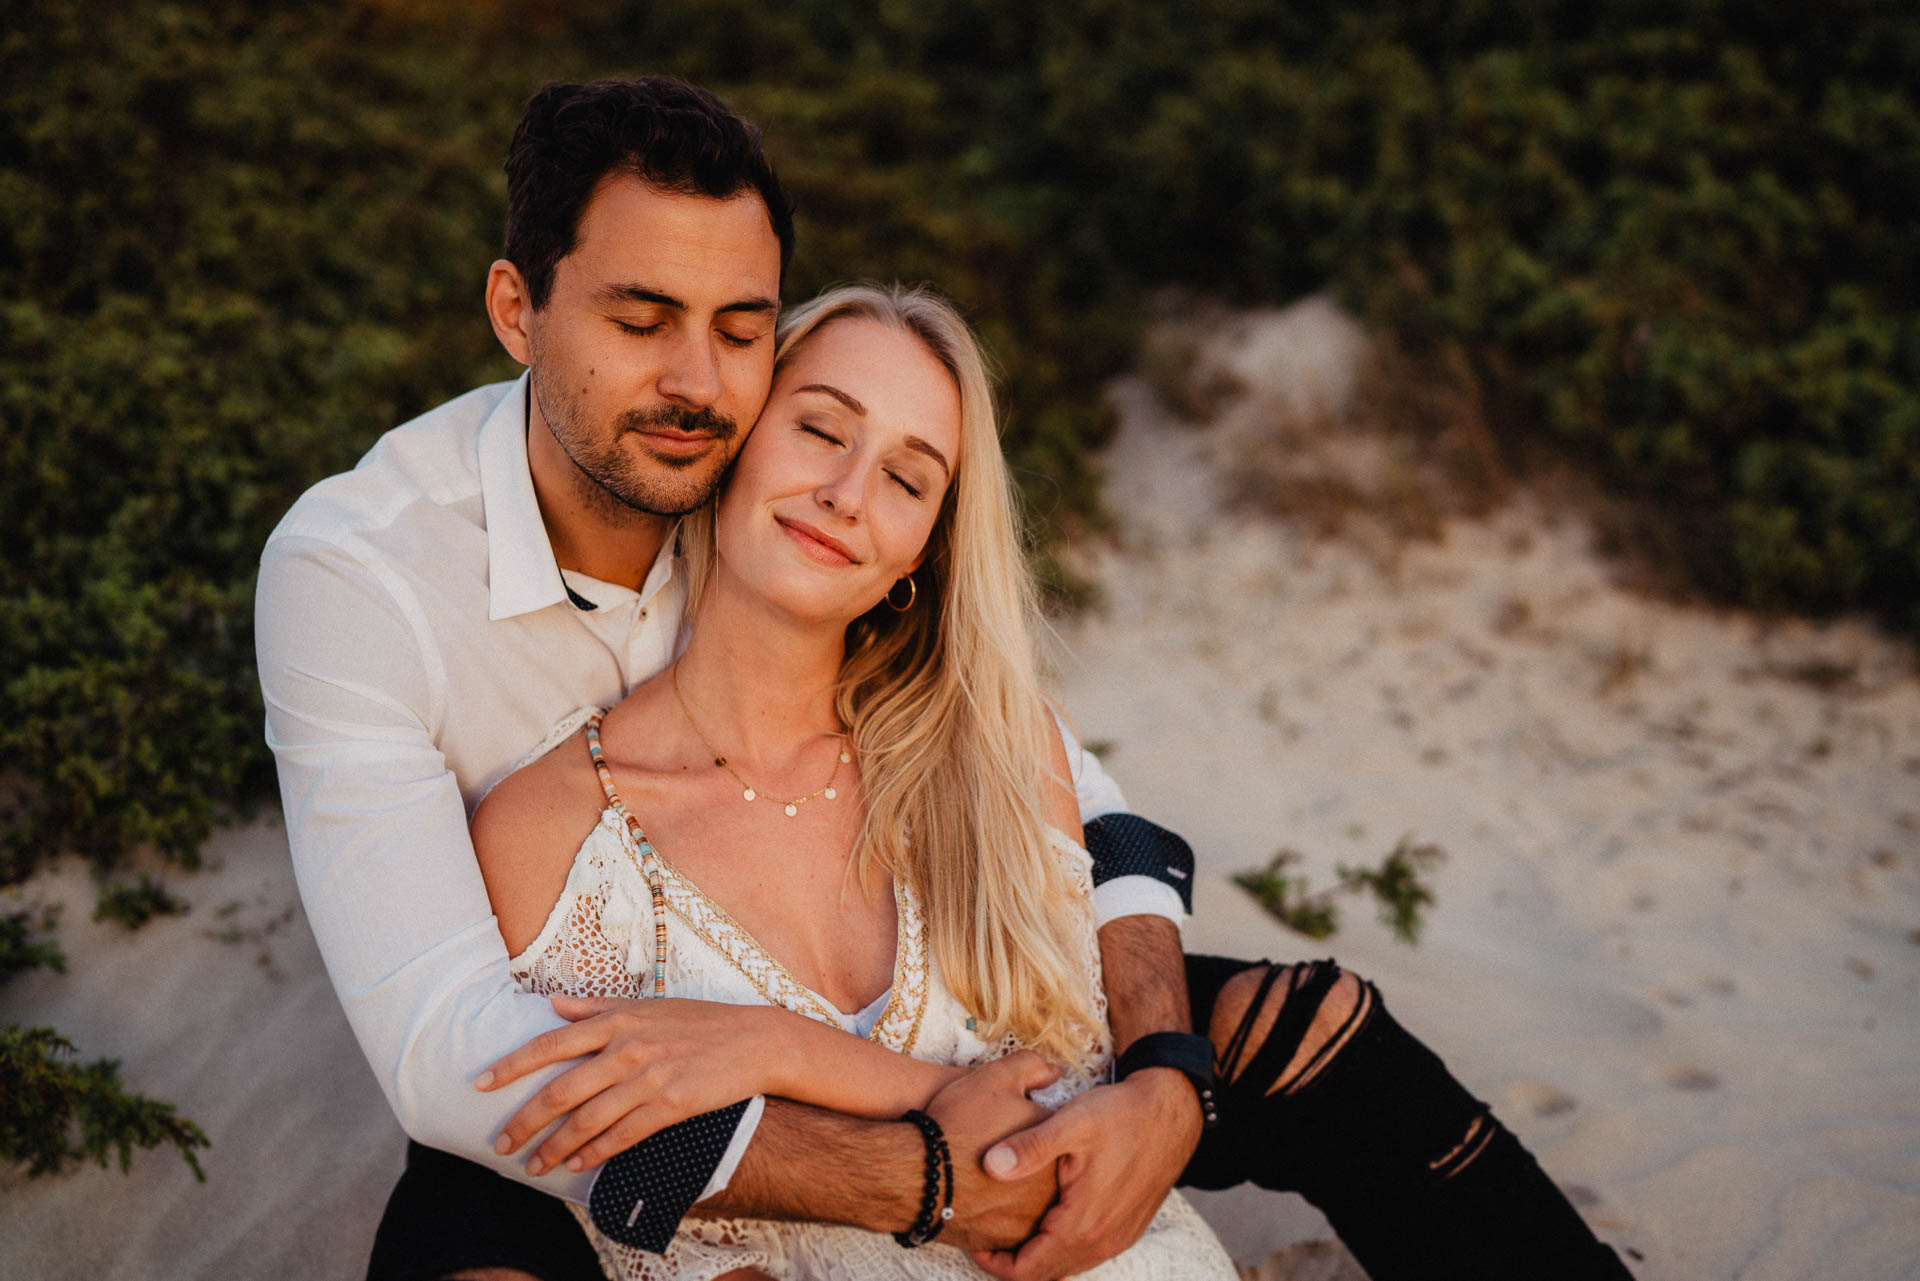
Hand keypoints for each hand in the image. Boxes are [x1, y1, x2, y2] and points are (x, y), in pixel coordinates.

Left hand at [475, 995, 775, 1174]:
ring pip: (587, 1120)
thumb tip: (551, 1005)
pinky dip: (595, 1153)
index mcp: (617, 1020)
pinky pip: (623, 1136)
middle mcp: (627, 1048)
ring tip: (533, 1166)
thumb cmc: (700, 1021)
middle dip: (525, 1121)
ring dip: (554, 1148)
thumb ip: (596, 1007)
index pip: (550, 1044)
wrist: (754, 1041)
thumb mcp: (648, 1005)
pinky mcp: (671, 1105)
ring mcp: (649, 1078)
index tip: (480, 1084)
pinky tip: (578, 1165)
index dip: (511, 1066)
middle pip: (560, 1091)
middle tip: (501, 1143)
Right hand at [923, 1051, 1062, 1252]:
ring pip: (1026, 1204)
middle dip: (1029, 1164)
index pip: (1058, 1138)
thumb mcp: (998, 1077)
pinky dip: (993, 1212)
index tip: (1012, 1123)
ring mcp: (1027, 1222)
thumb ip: (1032, 1068)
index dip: (1034, 1127)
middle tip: (996, 1148)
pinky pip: (1004, 1226)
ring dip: (1012, 1191)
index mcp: (1058, 1153)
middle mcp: (1051, 1193)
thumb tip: (1053, 1073)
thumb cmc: (958, 1124)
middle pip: (1045, 1174)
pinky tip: (974, 1193)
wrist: (914, 1173)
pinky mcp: (1001, 1243)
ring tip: (983, 1172)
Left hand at [970, 1069, 1202, 1280]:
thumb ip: (1030, 1146)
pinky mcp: (1125, 1230)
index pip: (1027, 1271)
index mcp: (1083, 1224)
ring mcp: (1117, 1238)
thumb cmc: (1121, 1114)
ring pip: (1064, 1267)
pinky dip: (1057, 1248)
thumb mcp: (1072, 1122)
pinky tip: (1043, 1221)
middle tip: (983, 1233)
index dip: (993, 1263)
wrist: (1172, 1113)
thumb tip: (990, 1165)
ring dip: (1035, 1256)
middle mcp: (1102, 1241)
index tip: (972, 1239)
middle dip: (1010, 1261)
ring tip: (1007, 1228)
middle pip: (1043, 1275)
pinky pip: (1083, 1255)